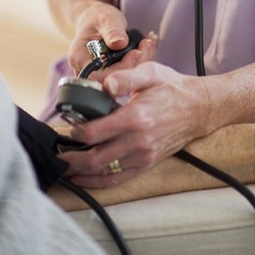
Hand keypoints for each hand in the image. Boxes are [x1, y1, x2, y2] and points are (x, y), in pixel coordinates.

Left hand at [58, 61, 210, 186]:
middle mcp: (139, 141)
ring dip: (80, 173)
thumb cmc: (171, 88)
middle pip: (95, 159)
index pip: (95, 133)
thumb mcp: (149, 72)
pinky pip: (118, 179)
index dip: (75, 134)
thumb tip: (103, 82)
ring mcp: (143, 156)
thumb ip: (125, 76)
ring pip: (104, 172)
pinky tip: (83, 179)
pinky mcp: (147, 164)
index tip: (64, 129)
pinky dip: (98, 182)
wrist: (199, 108)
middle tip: (54, 156)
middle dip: (71, 160)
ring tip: (63, 168)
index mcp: (136, 117)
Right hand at [67, 0, 157, 75]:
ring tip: (149, 43)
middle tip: (147, 47)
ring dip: (139, 63)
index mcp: (79, 59)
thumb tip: (120, 43)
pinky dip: (139, 62)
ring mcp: (99, 75)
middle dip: (134, 65)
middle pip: (113, 79)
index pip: (100, 75)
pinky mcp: (111, 74)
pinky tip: (147, 47)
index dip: (121, 68)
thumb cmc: (98, 17)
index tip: (136, 53)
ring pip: (122, 78)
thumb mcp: (106, 18)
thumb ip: (112, 30)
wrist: (97, 21)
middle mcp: (86, 71)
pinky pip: (126, 73)